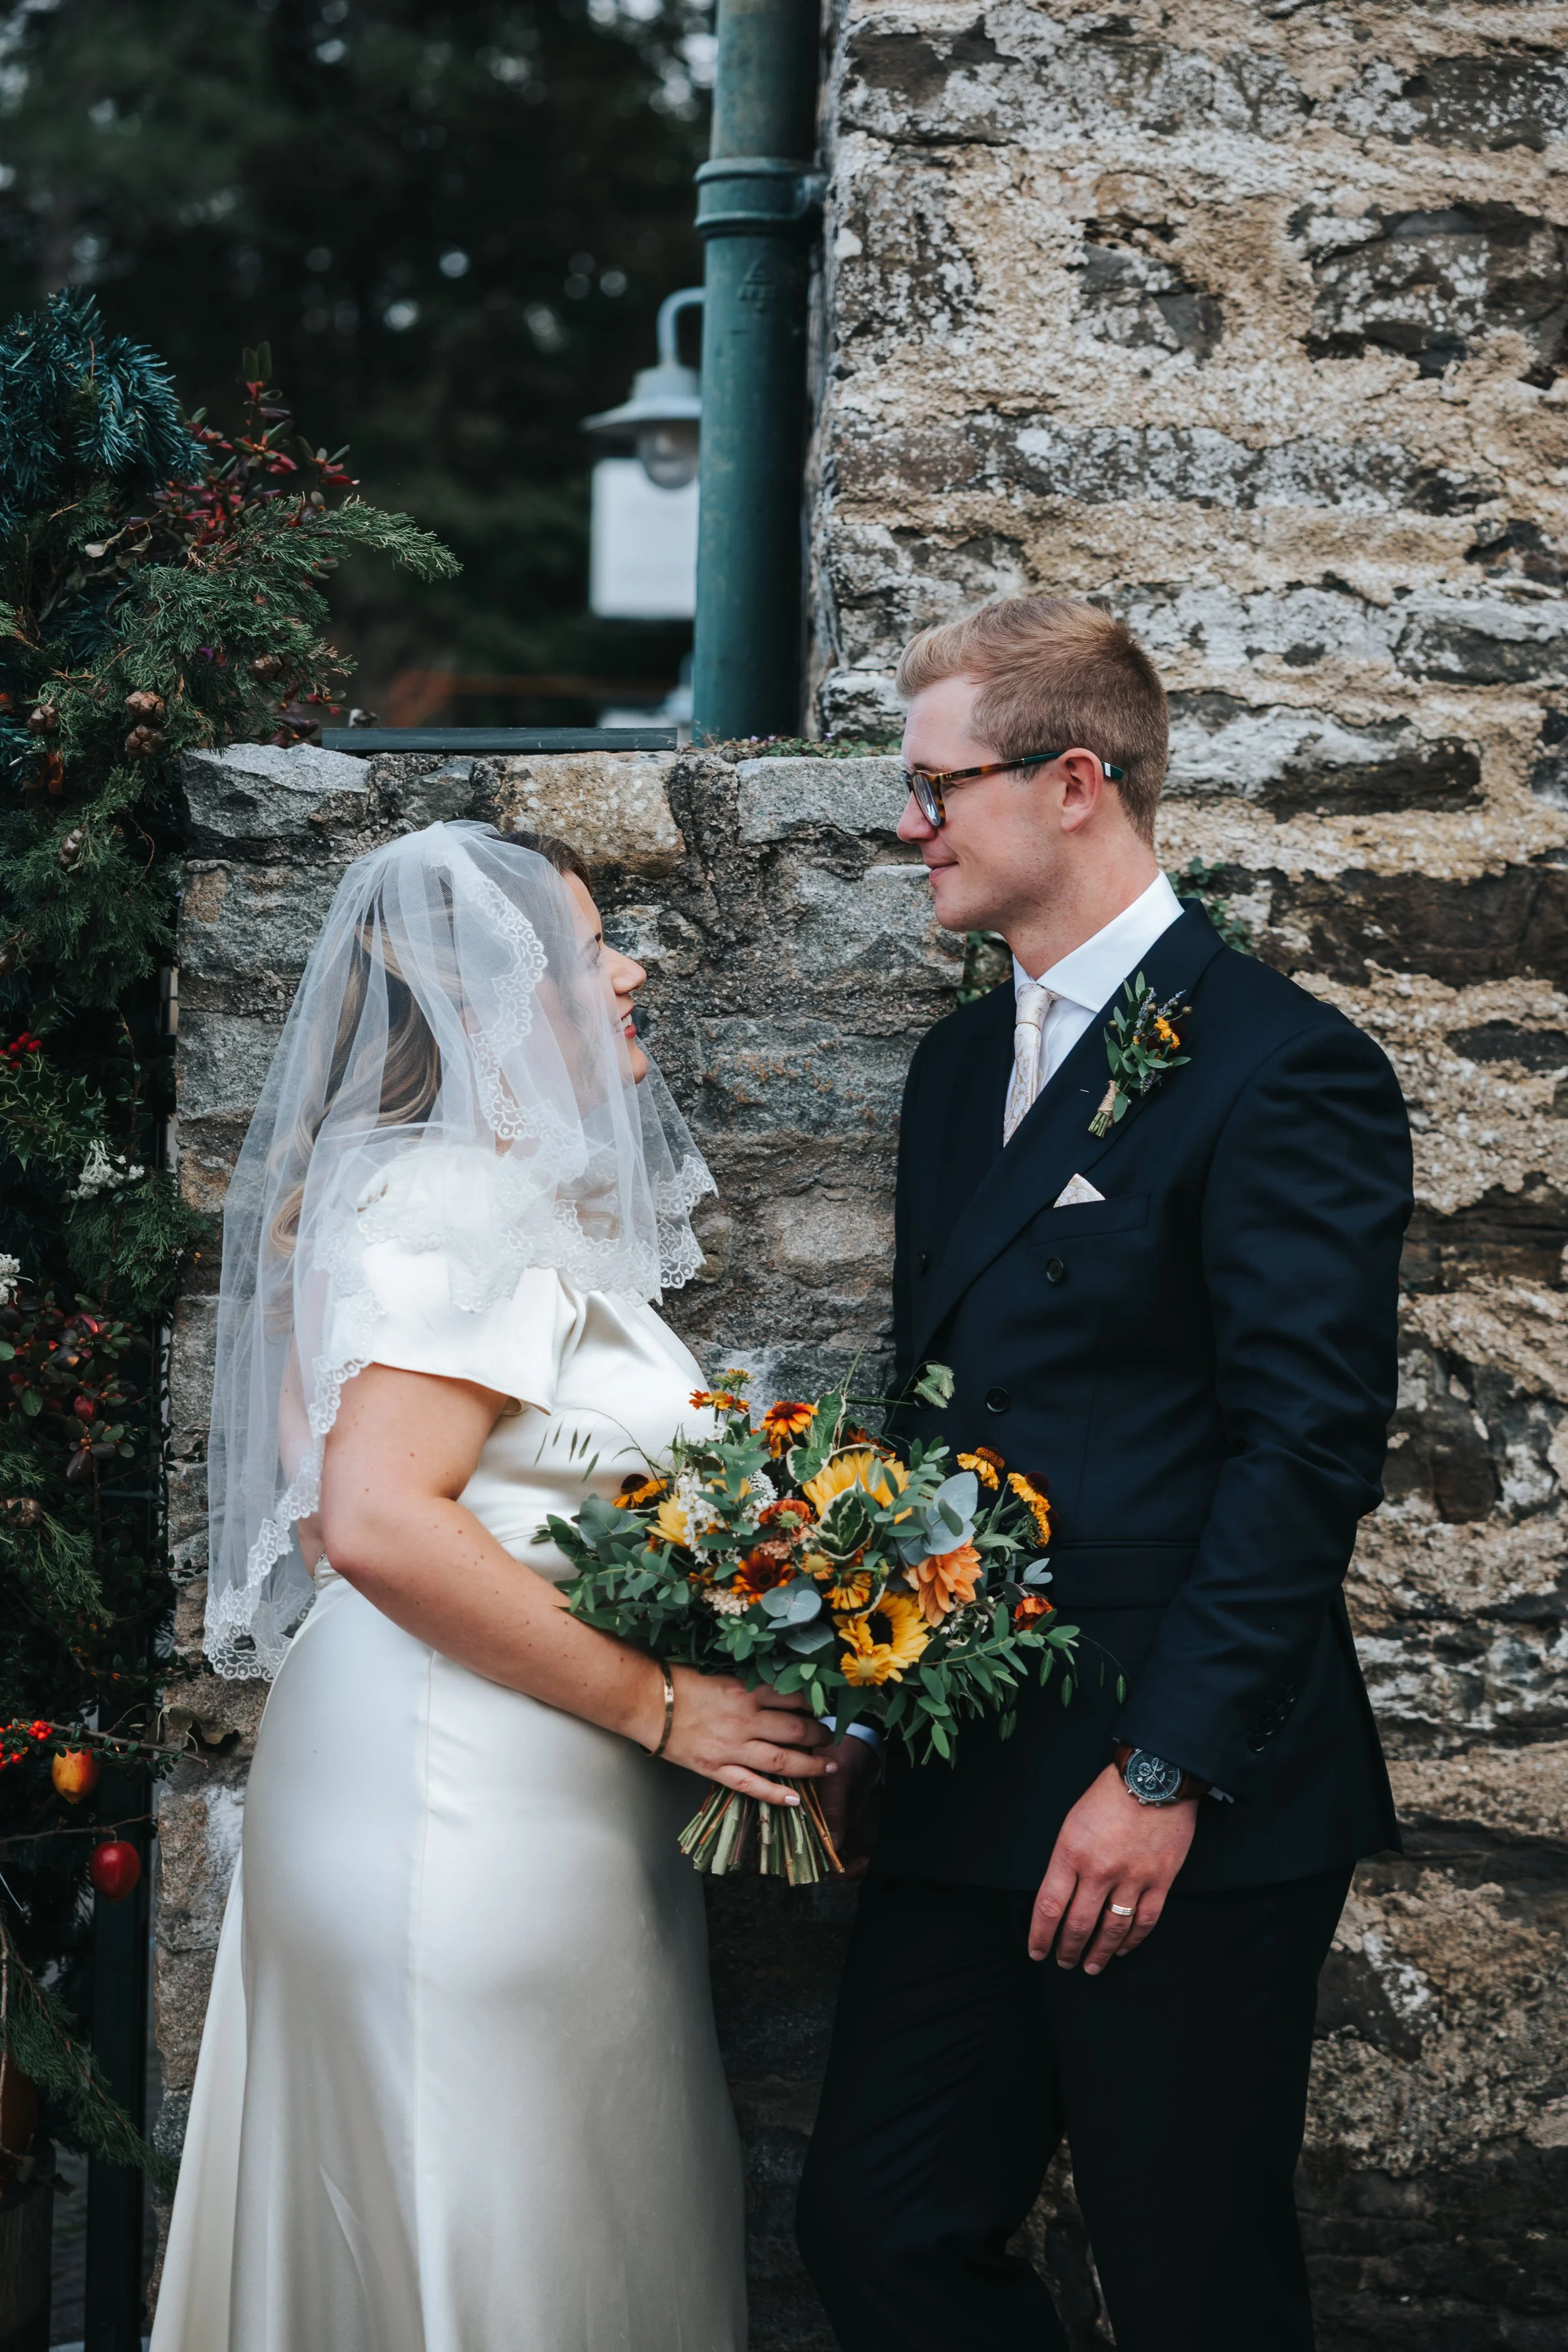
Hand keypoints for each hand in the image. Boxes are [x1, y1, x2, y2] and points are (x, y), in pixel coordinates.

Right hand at [659, 1668, 833, 1805]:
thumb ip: (748, 1683)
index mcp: (746, 1690)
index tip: (821, 1707)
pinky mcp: (716, 1768)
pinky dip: (775, 1795)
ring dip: (810, 1764)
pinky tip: (795, 1799)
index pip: (793, 1698)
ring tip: (827, 1766)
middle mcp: (745, 1719)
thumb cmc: (680, 1682)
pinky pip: (751, 1785)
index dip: (812, 1704)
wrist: (647, 1702)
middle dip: (819, 1735)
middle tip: (831, 1737)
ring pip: (782, 1760)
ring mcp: (732, 1747)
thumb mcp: (720, 1673)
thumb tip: (777, 1689)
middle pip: (796, 1730)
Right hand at [815, 1734, 879, 1878]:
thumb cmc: (845, 1748)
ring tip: (870, 1861)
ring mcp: (832, 1816)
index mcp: (803, 1805)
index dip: (820, 1860)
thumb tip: (834, 1844)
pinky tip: (873, 1854)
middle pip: (822, 1851)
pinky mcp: (847, 1814)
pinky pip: (852, 1839)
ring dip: (852, 1859)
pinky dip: (861, 1849)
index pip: (805, 1842)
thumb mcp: (837, 1777)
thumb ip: (834, 1809)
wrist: (864, 1734)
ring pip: (839, 1848)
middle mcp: (814, 1815)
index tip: (839, 1868)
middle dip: (840, 1866)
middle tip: (861, 1866)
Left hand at [1028, 1763, 1197, 1973]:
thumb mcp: (1072, 1823)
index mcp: (1071, 1853)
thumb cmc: (1107, 1796)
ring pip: (1112, 1931)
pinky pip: (1144, 1921)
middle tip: (1063, 1963)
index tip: (1036, 1952)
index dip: (1040, 1936)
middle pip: (1079, 1925)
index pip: (1049, 1907)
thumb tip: (1060, 1899)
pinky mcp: (1160, 1880)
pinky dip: (1132, 1941)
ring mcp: (1132, 1878)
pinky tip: (1121, 1949)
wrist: (1154, 1776)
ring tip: (1091, 1967)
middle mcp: (1099, 1871)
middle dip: (1067, 1950)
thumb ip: (1065, 1861)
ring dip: (1099, 1954)